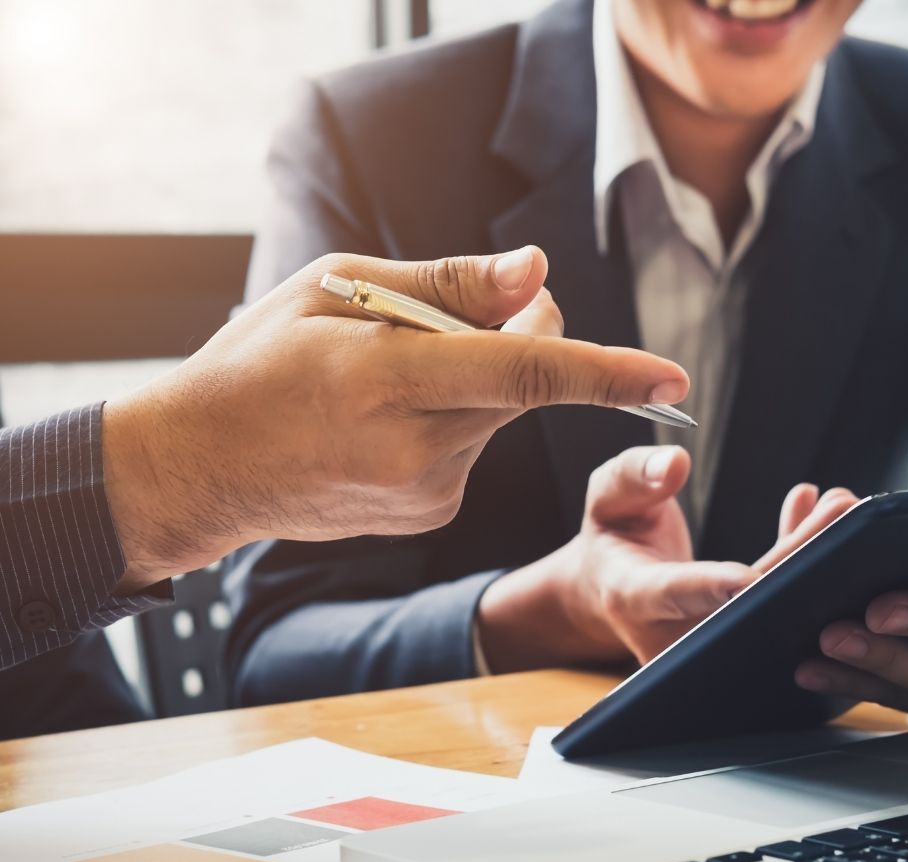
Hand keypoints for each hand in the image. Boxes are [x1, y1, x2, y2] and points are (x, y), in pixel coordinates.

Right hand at [102, 247, 688, 590]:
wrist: (206, 467)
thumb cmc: (260, 363)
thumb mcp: (334, 289)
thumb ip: (448, 285)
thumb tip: (538, 273)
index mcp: (386, 382)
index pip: (523, 373)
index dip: (605, 371)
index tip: (672, 378)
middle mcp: (416, 449)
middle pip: (523, 380)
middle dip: (520, 334)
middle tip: (462, 311)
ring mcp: (427, 493)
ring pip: (501, 413)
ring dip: (477, 379)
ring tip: (391, 378)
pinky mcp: (432, 514)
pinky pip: (476, 448)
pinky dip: (455, 419)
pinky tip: (390, 423)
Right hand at [477, 438, 857, 670]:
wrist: (609, 589)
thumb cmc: (609, 537)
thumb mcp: (606, 498)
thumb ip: (632, 476)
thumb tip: (674, 463)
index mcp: (632, 596)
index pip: (675, 593)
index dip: (714, 587)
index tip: (748, 578)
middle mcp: (674, 630)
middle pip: (742, 602)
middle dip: (796, 557)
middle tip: (841, 511)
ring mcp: (709, 640)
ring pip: (768, 604)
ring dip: (810, 555)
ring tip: (843, 505)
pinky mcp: (736, 634)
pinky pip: (774, 601)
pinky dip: (797, 559)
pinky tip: (812, 512)